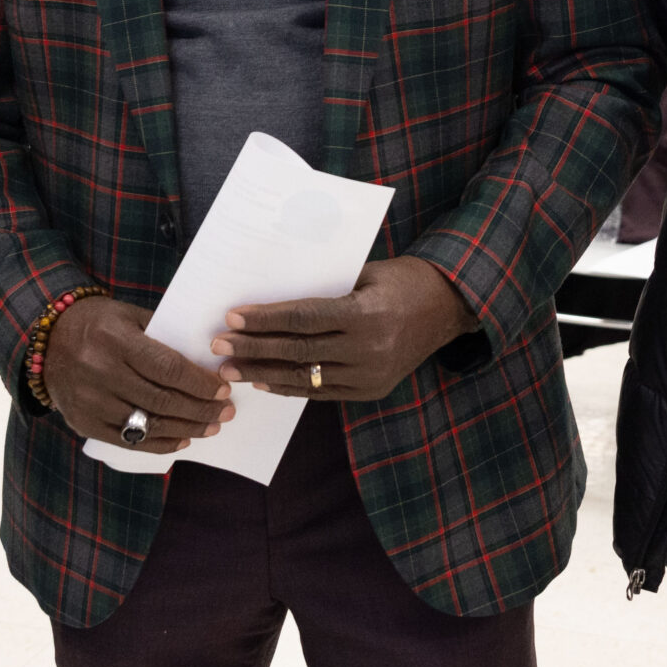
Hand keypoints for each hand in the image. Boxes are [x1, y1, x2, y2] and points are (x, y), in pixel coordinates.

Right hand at [42, 296, 232, 451]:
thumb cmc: (98, 324)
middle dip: (200, 409)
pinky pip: (129, 441)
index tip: (223, 388)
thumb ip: (163, 337)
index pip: (167, 368)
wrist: (46, 340)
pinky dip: (160, 443)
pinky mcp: (83, 423)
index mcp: (115, 340)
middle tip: (226, 411)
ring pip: (148, 424)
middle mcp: (100, 372)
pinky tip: (183, 439)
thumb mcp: (129, 316)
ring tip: (212, 427)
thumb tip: (207, 362)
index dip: (200, 383)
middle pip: (162, 400)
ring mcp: (90, 402)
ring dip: (187, 428)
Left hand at [212, 257, 474, 401]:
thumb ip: (326, 288)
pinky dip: (290, 387)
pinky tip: (264, 382)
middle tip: (218, 345)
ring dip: (263, 373)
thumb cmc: (403, 280)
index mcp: (366, 314)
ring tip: (230, 369)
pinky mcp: (371, 391)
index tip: (233, 317)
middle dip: (254, 348)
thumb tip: (273, 294)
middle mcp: (368, 349)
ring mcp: (370, 375)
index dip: (265, 320)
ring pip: (306, 377)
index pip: (304, 318)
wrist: (448, 308)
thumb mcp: (366, 273)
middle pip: (298, 350)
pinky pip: (322, 393)